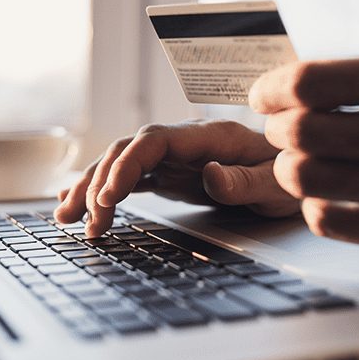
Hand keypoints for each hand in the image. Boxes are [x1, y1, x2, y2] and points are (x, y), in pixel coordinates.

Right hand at [53, 120, 299, 236]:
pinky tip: (78, 202)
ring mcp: (173, 157)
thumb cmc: (287, 173)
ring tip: (65, 216)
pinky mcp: (169, 174)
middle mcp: (184, 142)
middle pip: (128, 151)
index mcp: (208, 137)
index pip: (153, 141)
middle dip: (100, 183)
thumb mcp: (275, 183)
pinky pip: (129, 178)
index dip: (125, 165)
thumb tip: (208, 176)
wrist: (293, 169)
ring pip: (121, 164)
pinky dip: (102, 190)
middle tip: (87, 222)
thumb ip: (243, 180)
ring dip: (91, 187)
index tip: (107, 197)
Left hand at [249, 42, 358, 252]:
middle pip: (299, 132)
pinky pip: (325, 221)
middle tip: (283, 130)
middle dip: (277, 129)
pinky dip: (312, 206)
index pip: (308, 82)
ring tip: (300, 161)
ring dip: (289, 168)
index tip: (262, 97)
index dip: (271, 89)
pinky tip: (326, 195)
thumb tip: (288, 87)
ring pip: (304, 178)